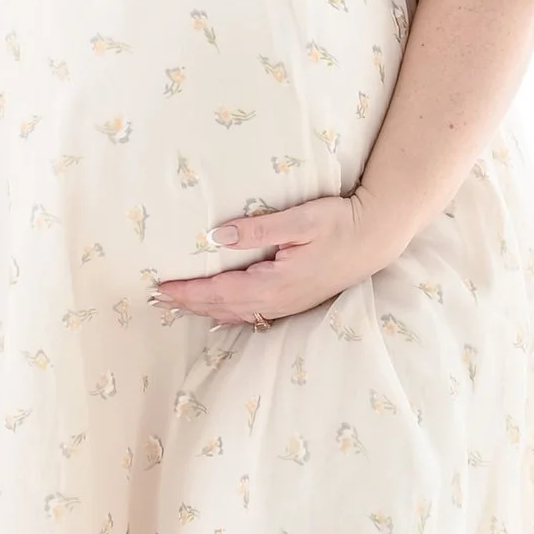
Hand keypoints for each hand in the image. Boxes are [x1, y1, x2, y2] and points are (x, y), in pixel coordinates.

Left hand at [150, 190, 395, 326]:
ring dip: (205, 309)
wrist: (377, 237)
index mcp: (274, 284)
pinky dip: (227, 312)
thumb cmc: (340, 223)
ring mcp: (288, 304)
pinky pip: (252, 313)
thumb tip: (216, 236)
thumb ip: (257, 230)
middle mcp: (278, 301)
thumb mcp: (299, 220)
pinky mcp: (295, 300)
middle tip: (156, 298)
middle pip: (222, 307)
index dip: (187, 292)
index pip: (219, 292)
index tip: (160, 288)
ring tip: (178, 305)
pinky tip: (218, 311)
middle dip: (189, 304)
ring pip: (236, 313)